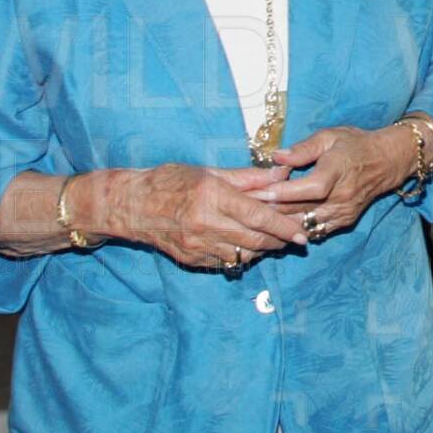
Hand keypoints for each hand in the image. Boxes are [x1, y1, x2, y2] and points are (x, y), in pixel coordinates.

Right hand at [86, 164, 308, 270]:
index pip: (258, 215)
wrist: (131, 205)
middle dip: (279, 241)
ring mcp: (198, 245)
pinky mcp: (192, 259)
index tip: (302, 233)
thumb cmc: (169, 181)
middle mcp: (206, 223)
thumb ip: (247, 177)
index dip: (283, 226)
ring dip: (264, 250)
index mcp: (212, 197)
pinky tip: (250, 247)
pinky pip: (226, 261)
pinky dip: (242, 255)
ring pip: (243, 254)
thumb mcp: (208, 172)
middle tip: (296, 237)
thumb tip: (280, 175)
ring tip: (277, 241)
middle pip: (255, 239)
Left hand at [250, 125, 411, 240]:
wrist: (386, 162)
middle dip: (272, 210)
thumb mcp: (330, 136)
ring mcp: (343, 212)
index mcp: (338, 170)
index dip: (283, 193)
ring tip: (254, 221)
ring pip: (305, 224)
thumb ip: (303, 148)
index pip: (309, 188)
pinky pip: (314, 231)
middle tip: (244, 208)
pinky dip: (294, 230)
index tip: (259, 192)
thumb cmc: (355, 144)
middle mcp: (341, 196)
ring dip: (280, 224)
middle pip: (302, 210)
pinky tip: (275, 228)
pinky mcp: (343, 222)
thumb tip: (276, 157)